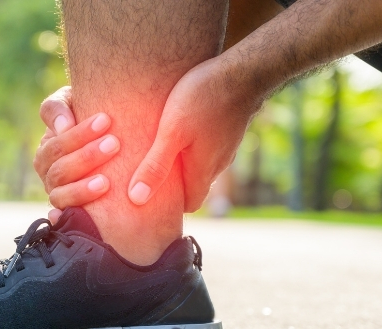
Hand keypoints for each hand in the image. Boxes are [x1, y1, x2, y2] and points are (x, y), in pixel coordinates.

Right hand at [35, 86, 120, 222]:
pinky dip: (65, 218)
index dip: (78, 134)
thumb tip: (63, 127)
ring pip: (60, 195)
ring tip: (106, 182)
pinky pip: (63, 219)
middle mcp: (48, 173)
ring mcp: (57, 195)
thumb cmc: (94, 120)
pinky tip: (80, 218)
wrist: (110, 145)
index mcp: (48, 148)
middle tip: (114, 144)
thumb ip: (59, 107)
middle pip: (59, 169)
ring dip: (81, 189)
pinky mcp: (68, 214)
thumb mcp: (72, 103)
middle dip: (86, 157)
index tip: (106, 120)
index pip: (56, 143)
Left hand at [127, 57, 263, 211]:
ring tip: (156, 151)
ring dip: (181, 163)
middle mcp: (218, 163)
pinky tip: (176, 130)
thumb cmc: (204, 98)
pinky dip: (190, 146)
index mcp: (204, 170)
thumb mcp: (172, 132)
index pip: (190, 204)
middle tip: (147, 176)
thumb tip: (136, 199)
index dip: (171, 207)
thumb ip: (156, 165)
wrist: (245, 69)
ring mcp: (225, 145)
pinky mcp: (226, 128)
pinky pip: (206, 146)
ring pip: (200, 164)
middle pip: (194, 185)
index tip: (149, 200)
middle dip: (173, 186)